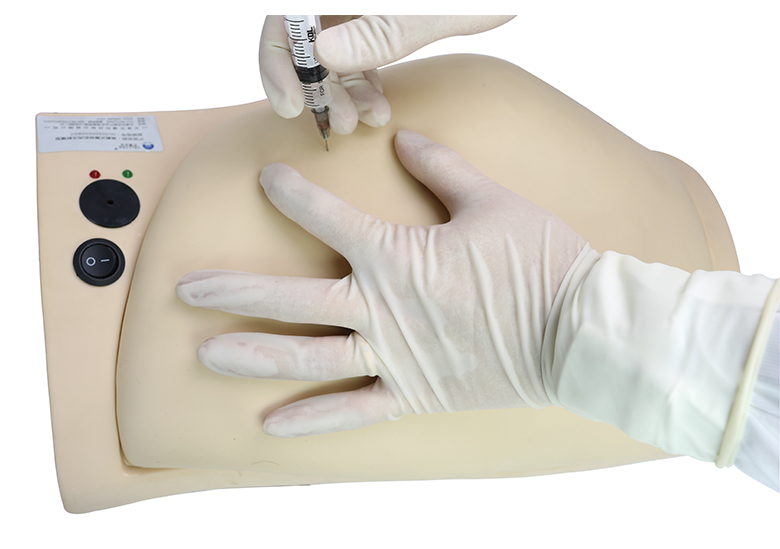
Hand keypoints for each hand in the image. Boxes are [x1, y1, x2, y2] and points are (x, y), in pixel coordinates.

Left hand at [176, 130, 585, 436]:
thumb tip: (405, 138)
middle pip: (291, 300)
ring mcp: (392, 355)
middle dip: (233, 292)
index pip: (327, 217)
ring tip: (207, 356)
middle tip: (185, 291)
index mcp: (396, 255)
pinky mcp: (413, 392)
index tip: (268, 179)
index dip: (293, 193)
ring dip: (254, 356)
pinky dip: (314, 422)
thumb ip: (441, 168)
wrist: (576, 329)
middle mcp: (381, 307)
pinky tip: (272, 429)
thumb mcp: (492, 201)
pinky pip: (355, 411)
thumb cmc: (539, 261)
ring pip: (307, 359)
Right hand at [259, 16, 514, 133]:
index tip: (292, 106)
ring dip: (342, 92)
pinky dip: (363, 84)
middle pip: (302, 37)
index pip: (284, 16)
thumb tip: (322, 55)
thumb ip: (379, 30)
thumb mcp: (432, 8)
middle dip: (316, 86)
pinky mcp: (379, 20)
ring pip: (330, 51)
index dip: (277, 61)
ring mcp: (359, 8)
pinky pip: (358, 54)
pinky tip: (377, 112)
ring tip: (363, 123)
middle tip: (339, 125)